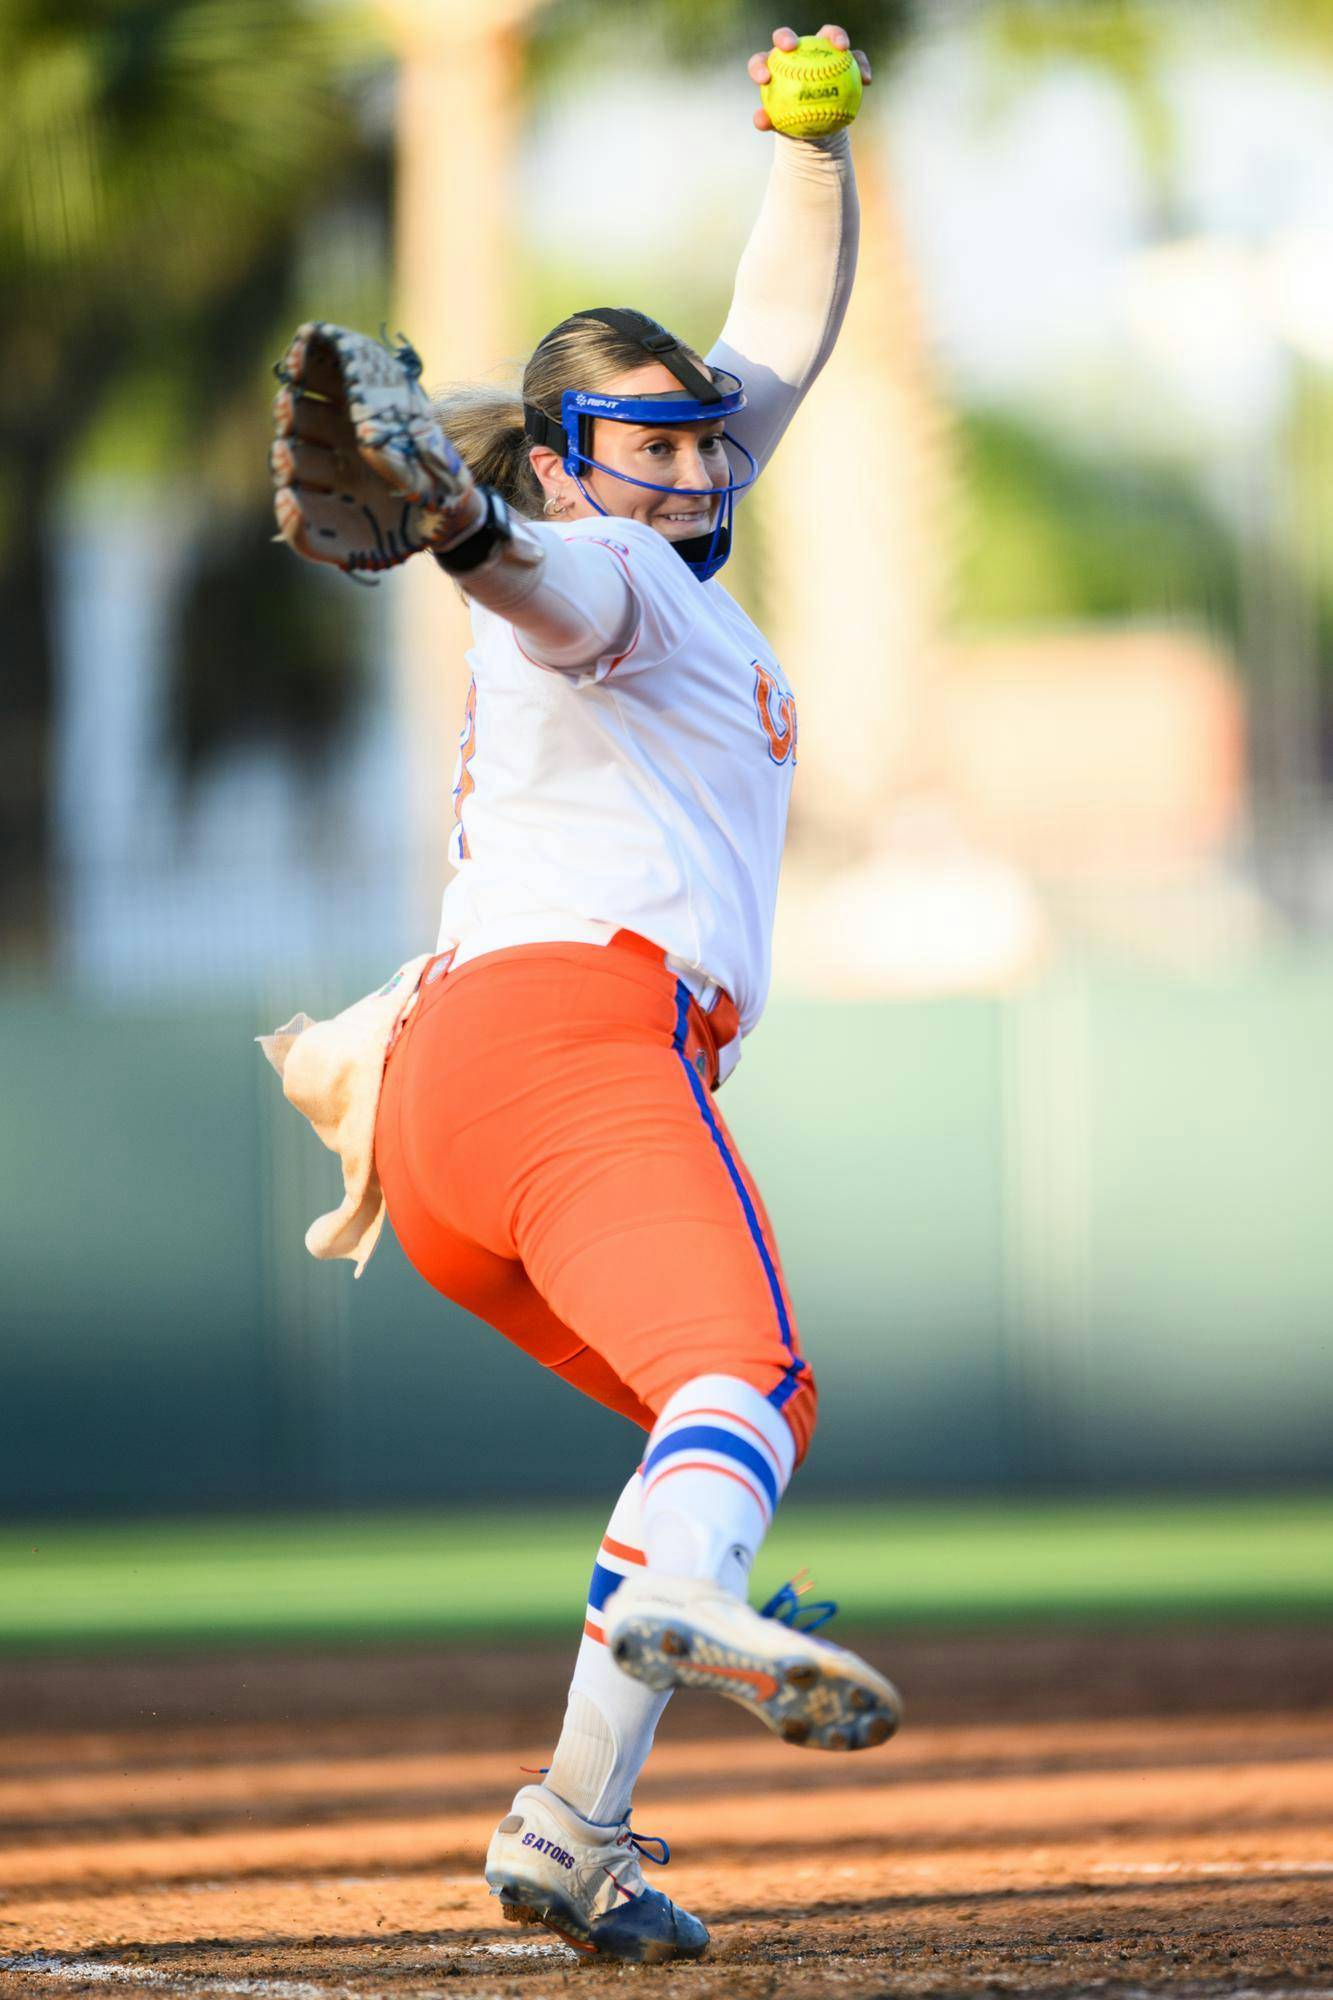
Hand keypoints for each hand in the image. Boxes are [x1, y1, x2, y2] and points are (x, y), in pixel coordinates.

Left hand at [747, 24, 871, 131]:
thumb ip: (769, 121)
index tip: (764, 78)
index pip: (762, 60)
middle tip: (791, 47)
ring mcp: (819, 50)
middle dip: (786, 36)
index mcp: (774, 66)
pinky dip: (861, 66)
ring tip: (843, 48)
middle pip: (787, 36)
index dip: (760, 65)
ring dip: (837, 36)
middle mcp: (794, 51)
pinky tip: (866, 80)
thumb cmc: (795, 123)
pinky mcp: (842, 57)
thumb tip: (760, 120)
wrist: (817, 124)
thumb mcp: (782, 125)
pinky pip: (854, 57)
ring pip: (827, 34)